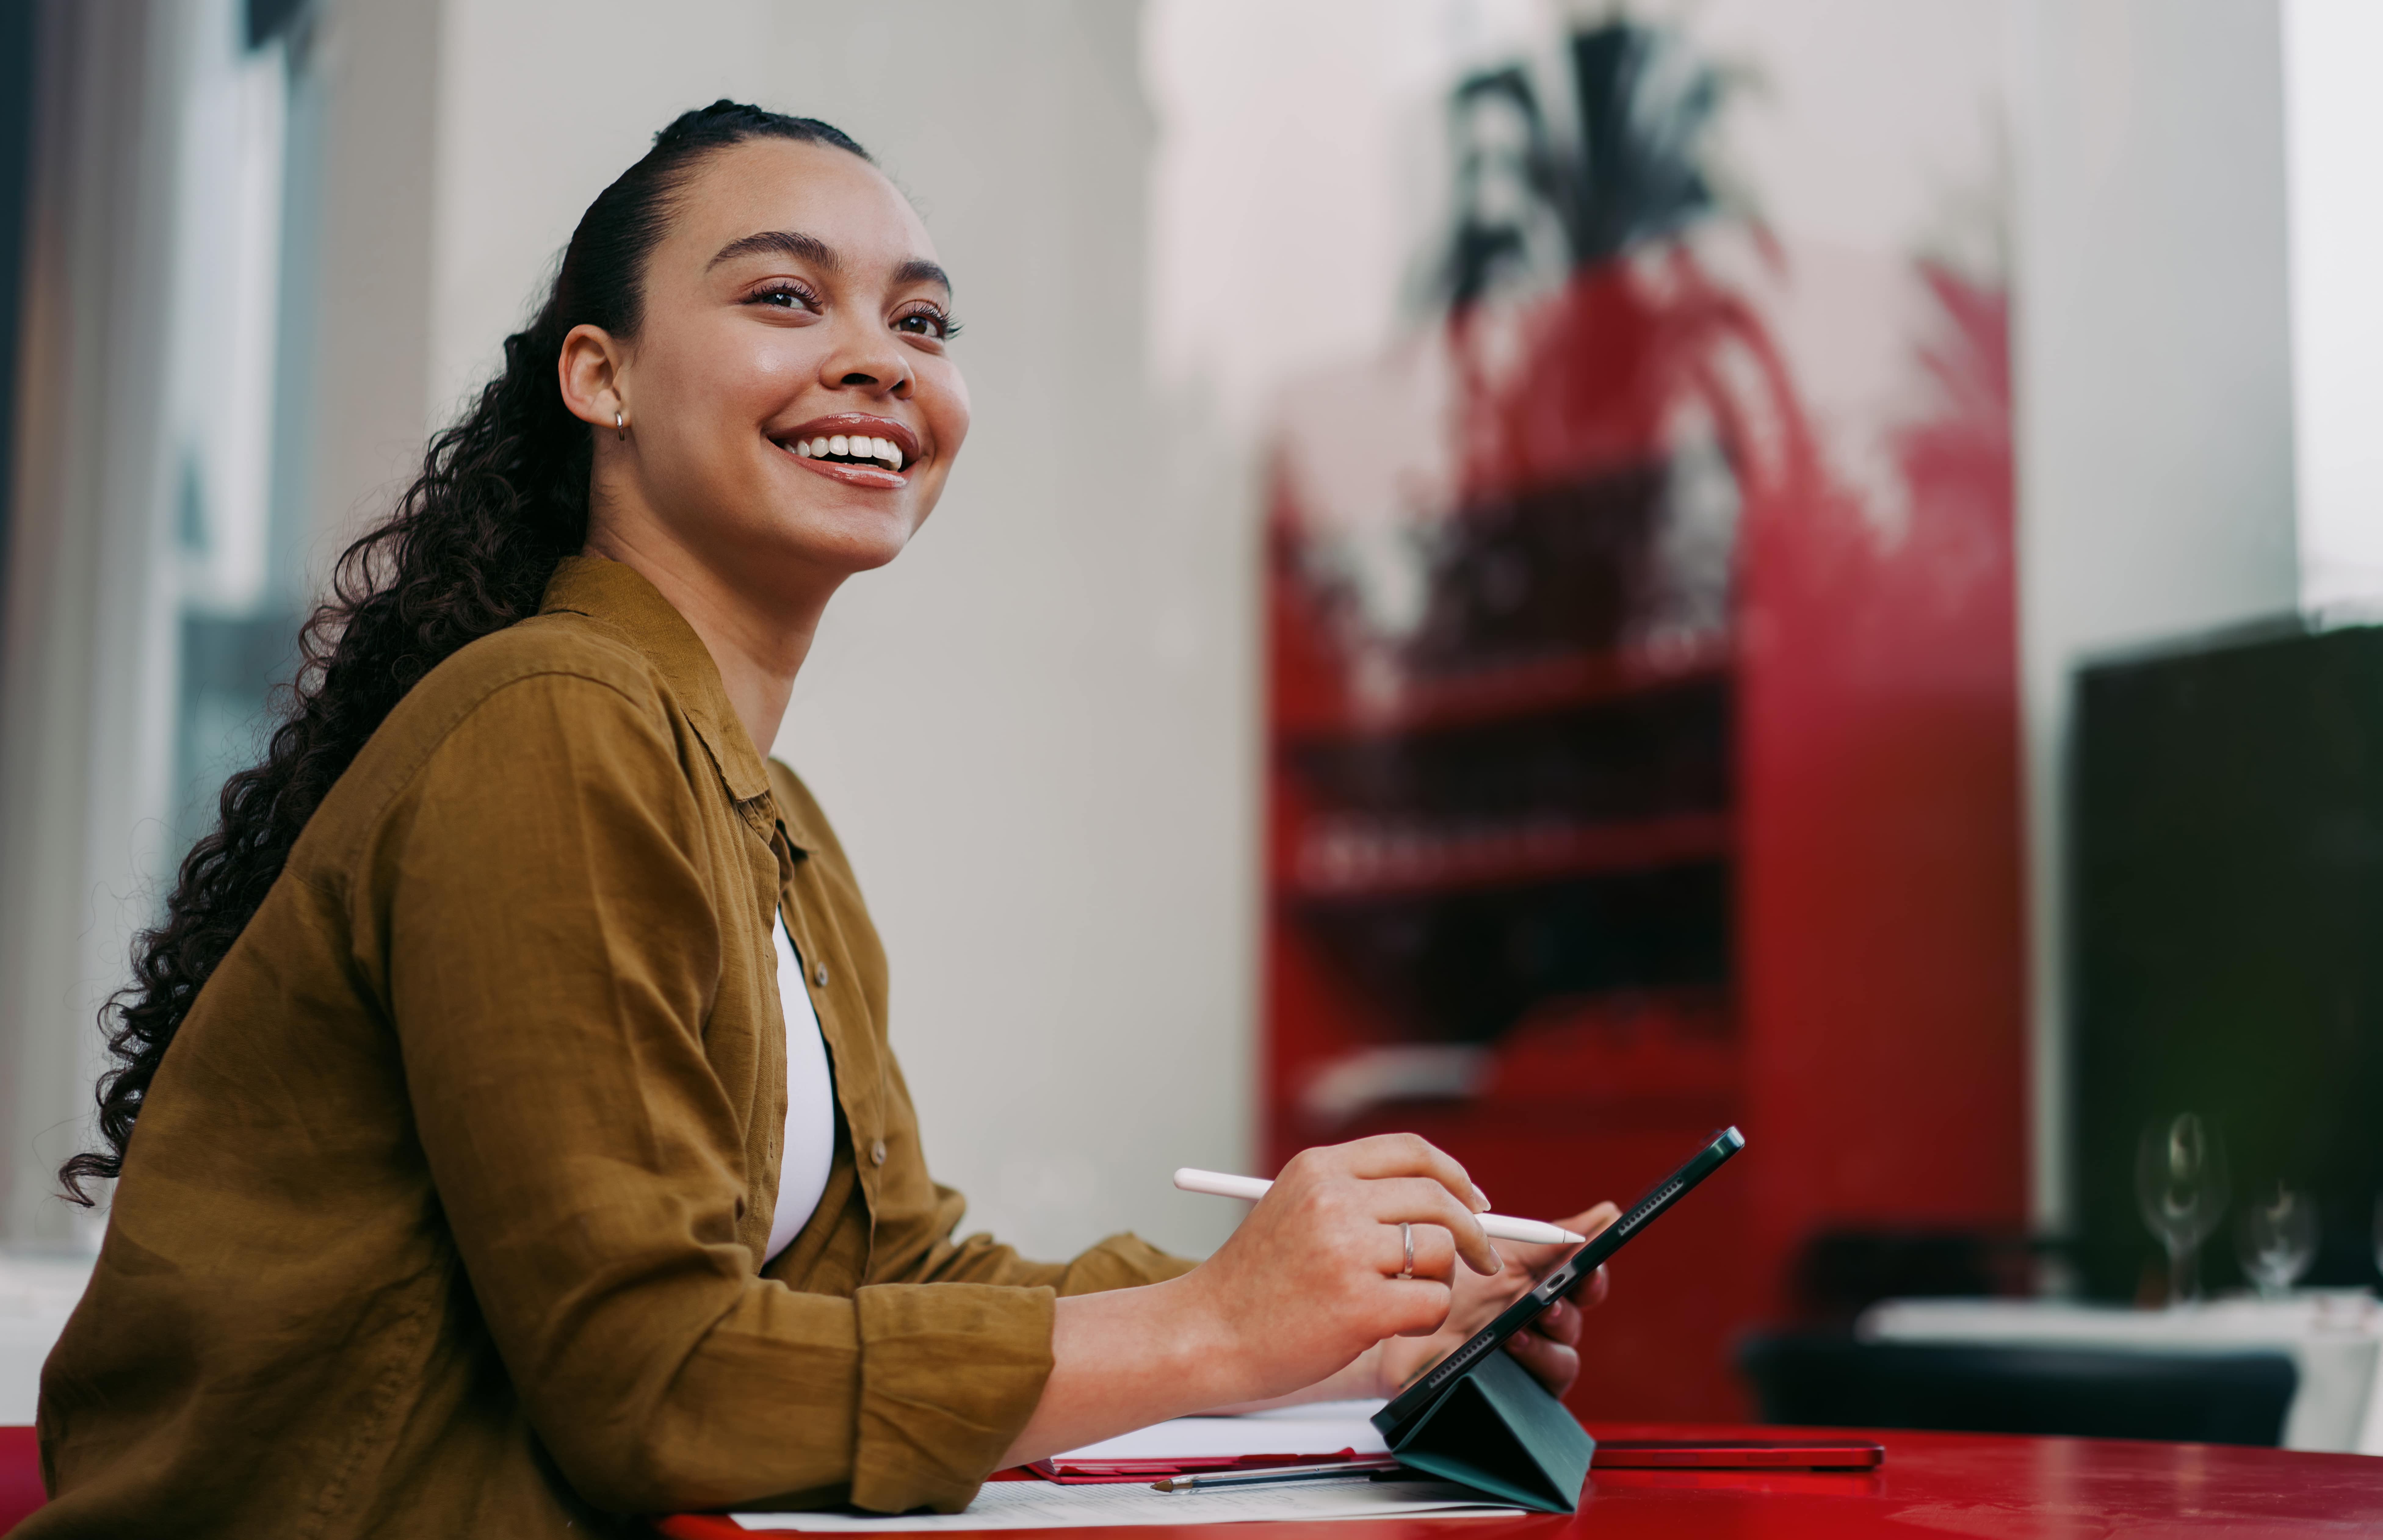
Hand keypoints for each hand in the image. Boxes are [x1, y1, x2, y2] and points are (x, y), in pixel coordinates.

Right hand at [1174, 1134, 1504, 1403]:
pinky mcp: (1360, 1304)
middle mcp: (1334, 1199)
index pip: (1412, 1151)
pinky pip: (1432, 1302)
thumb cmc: (1254, 1285)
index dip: (1455, 1176)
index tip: (1475, 1203)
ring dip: (1438, 1280)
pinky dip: (1425, 1318)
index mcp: (1318, 1169)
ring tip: (1404, 1300)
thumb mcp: (1294, 1210)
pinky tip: (1391, 1326)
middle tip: (1482, 1258)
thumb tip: (1444, 1204)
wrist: (1204, 1335)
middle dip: (1472, 1231)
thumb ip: (1355, 1198)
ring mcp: (1347, 1250)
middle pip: (1438, 1197)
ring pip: (1440, 1249)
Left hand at [1371, 1201, 1619, 1401]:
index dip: (1592, 1274)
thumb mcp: (1496, 1248)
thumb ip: (1549, 1236)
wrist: (1399, 1315)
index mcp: (1537, 1282)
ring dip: (1551, 1333)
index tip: (1590, 1266)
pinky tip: (1513, 1344)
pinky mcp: (1518, 1386)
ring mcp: (1530, 1354)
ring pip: (1567, 1350)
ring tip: (1524, 1321)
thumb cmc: (1444, 1280)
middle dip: (1572, 1304)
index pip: (1583, 1280)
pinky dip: (1538, 1359)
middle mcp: (1539, 1319)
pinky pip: (1549, 1379)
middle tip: (1552, 1295)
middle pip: (1578, 1314)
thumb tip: (1608, 1212)